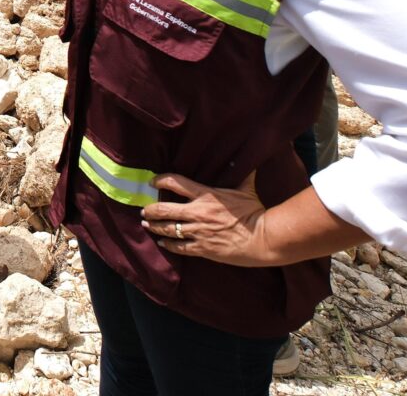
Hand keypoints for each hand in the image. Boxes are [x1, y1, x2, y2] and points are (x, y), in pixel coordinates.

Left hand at [141, 172, 276, 266]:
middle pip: (164, 209)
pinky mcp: (202, 248)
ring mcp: (198, 232)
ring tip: (147, 225)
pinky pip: (179, 247)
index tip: (153, 181)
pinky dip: (168, 245)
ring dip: (155, 227)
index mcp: (206, 195)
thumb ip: (241, 174)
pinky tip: (162, 243)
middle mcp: (197, 213)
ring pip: (168, 229)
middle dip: (150, 210)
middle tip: (144, 210)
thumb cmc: (254, 212)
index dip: (161, 180)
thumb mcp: (246, 189)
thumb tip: (245, 158)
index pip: (176, 183)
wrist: (262, 238)